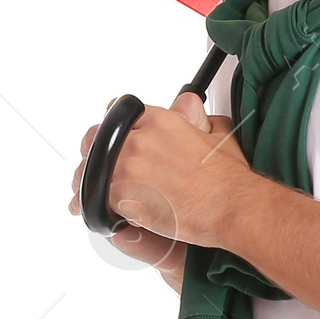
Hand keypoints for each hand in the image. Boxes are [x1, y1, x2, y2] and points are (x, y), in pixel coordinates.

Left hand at [69, 92, 228, 291]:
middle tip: (95, 171)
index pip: (121, 116)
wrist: (232, 205)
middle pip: (98, 142)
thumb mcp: (217, 133)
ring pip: (91, 171)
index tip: (108, 141)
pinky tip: (92, 213)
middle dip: (93, 156)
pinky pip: (93, 198)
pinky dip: (89, 207)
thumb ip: (197, 117)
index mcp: (159, 121)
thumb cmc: (228, 178)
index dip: (110, 131)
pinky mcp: (123, 192)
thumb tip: (189, 105)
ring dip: (87, 184)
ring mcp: (129, 165)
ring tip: (89, 197)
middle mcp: (140, 139)